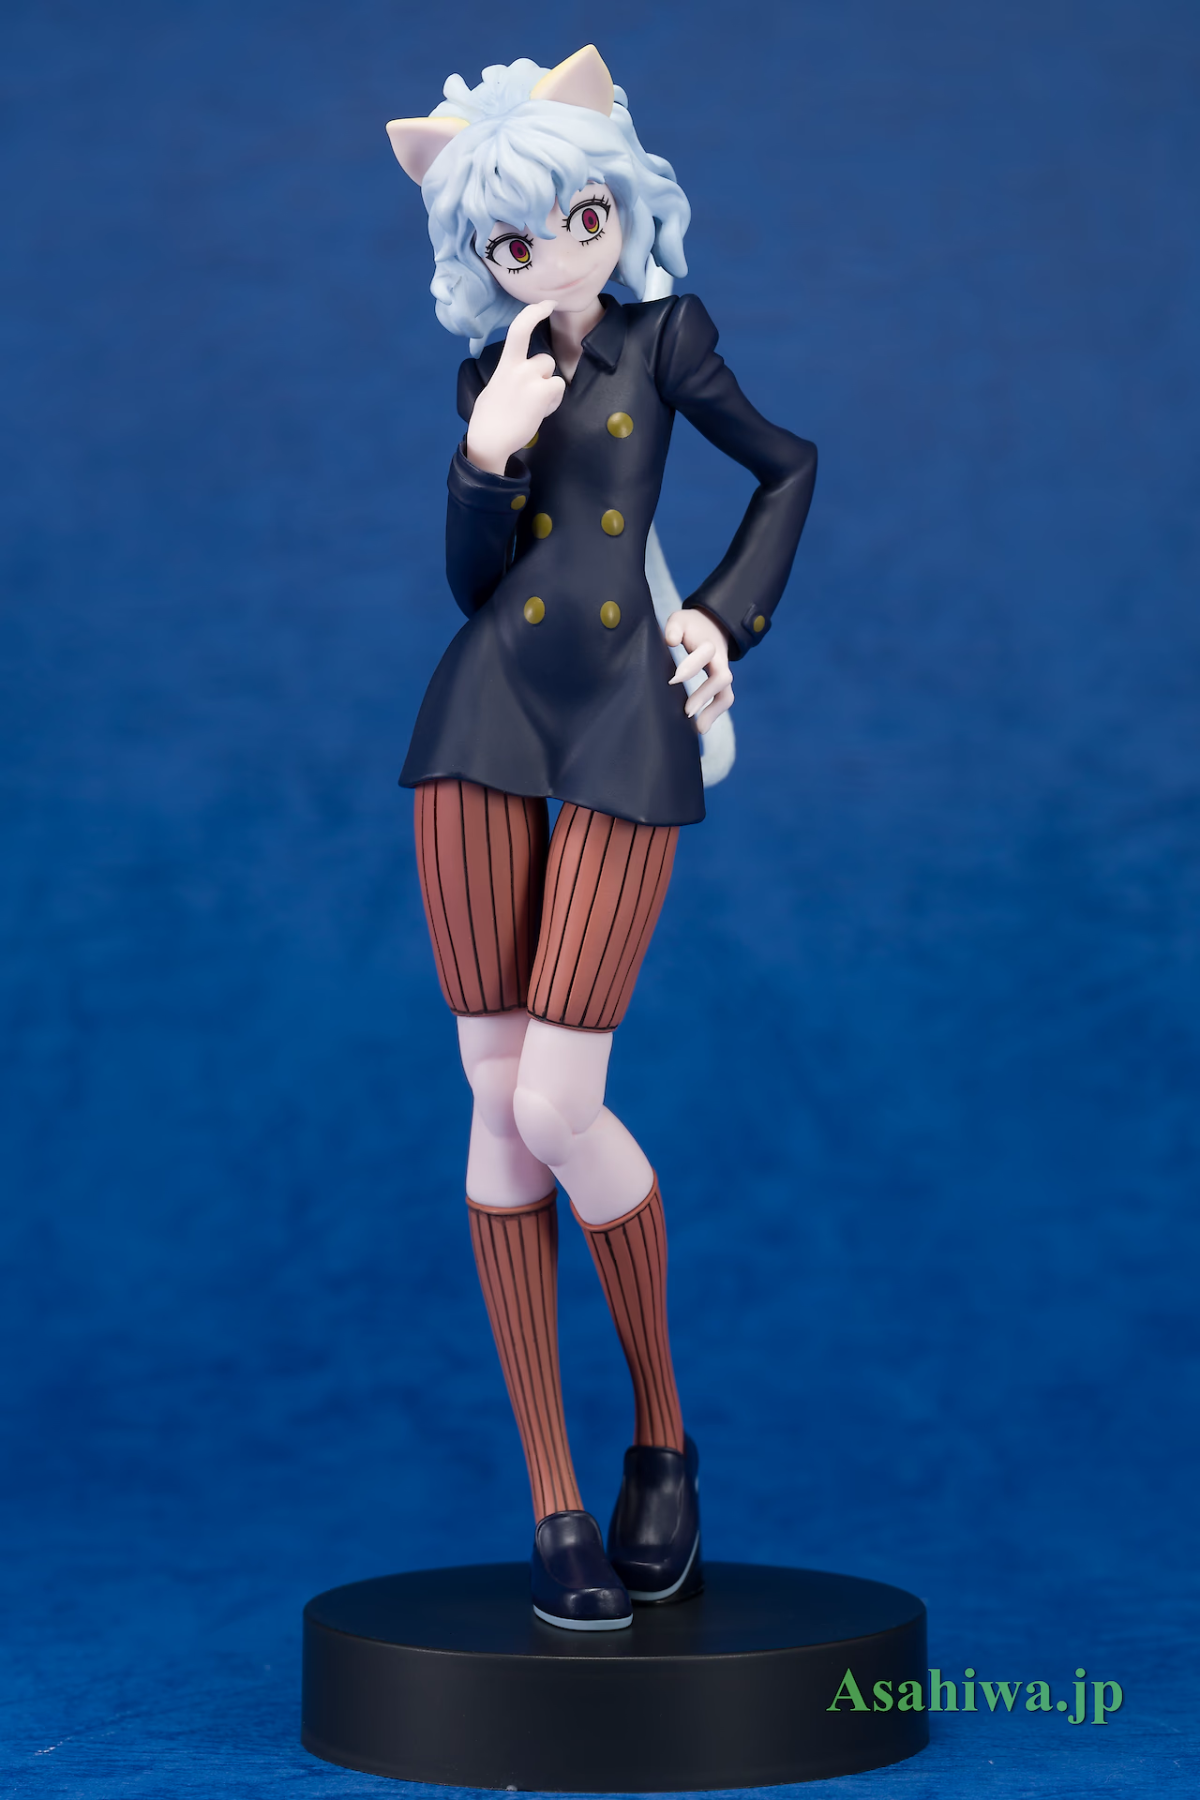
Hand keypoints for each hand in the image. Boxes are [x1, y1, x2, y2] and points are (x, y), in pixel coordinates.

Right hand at [465, 302, 565, 475]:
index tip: (548, 303)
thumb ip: (510, 374)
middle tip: (530, 397)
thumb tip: (521, 373)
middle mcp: (518, 367)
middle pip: (546, 360)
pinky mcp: (542, 393)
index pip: (519, 329)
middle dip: (543, 376)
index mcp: (505, 364)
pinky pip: (558, 389)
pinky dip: (552, 402)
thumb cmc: (489, 417)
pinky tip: (538, 412)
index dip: (535, 312)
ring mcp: (530, 379)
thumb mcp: (495, 386)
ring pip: (552, 375)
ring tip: (532, 407)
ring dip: (548, 391)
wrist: (489, 440)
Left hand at [664, 610, 733, 733]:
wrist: (712, 626)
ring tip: (699, 728)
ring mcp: (722, 674)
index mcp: (709, 644)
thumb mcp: (680, 619)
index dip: (691, 667)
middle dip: (705, 694)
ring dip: (714, 711)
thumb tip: (671, 641)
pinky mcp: (721, 685)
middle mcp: (720, 661)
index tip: (674, 679)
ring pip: (726, 694)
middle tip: (687, 711)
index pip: (706, 654)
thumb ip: (674, 628)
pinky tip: (700, 728)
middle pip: (722, 678)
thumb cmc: (691, 626)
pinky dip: (714, 715)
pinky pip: (723, 700)